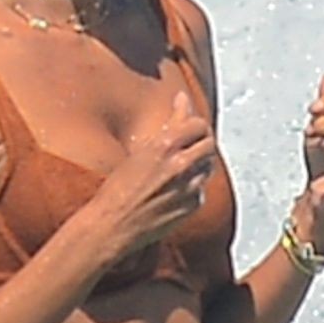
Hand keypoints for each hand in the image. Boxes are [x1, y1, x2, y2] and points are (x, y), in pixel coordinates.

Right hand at [90, 89, 217, 254]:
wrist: (113, 224)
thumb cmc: (118, 187)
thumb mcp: (141, 150)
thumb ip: (169, 124)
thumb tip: (182, 98)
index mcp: (165, 146)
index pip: (199, 125)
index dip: (196, 125)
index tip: (191, 128)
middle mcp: (181, 165)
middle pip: (210, 144)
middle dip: (203, 143)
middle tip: (192, 145)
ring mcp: (189, 187)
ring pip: (209, 167)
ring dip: (200, 164)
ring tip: (182, 167)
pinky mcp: (192, 207)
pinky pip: (202, 190)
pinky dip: (194, 187)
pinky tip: (177, 189)